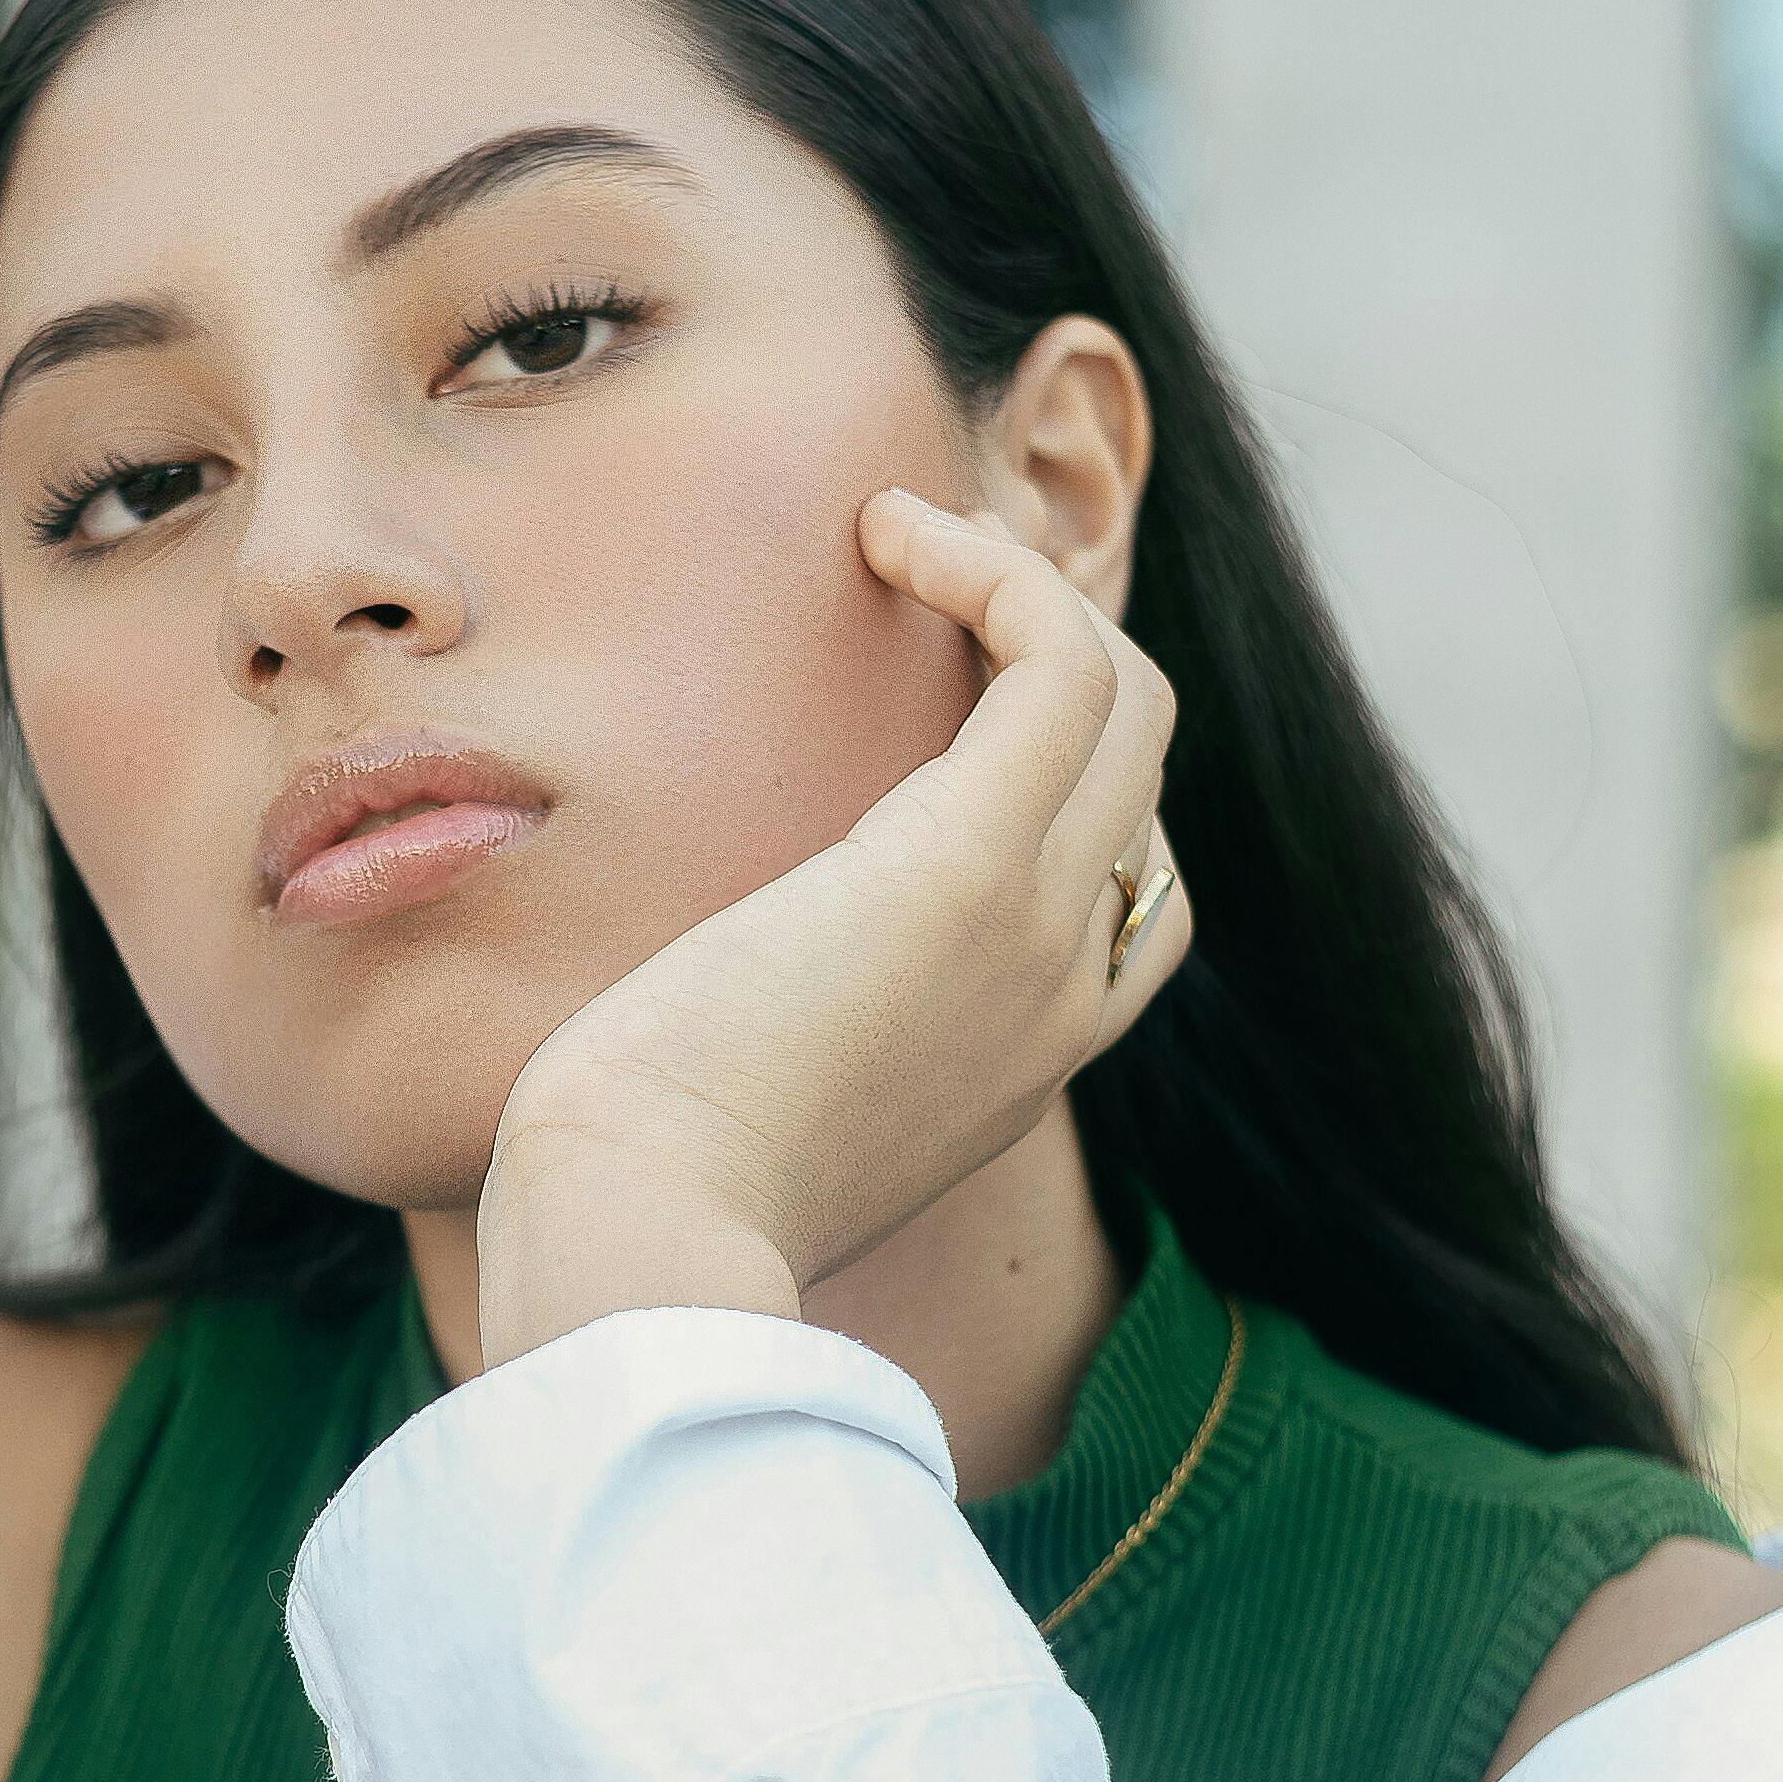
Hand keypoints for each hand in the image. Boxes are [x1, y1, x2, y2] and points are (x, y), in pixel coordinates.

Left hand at [476, 495, 1190, 1360]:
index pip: (1132, 896)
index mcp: (1022, 1064)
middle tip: (924, 581)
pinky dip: (999, 575)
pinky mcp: (966, 865)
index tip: (936, 702)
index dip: (1066, 780)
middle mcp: (1062, 995)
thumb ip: (793, 1054)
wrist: (642, 1244)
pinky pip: (1063, 661)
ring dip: (1025, 589)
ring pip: (1125, 698)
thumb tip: (712, 1021)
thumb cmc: (645, 1193)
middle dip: (1054, 654)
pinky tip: (888, 537)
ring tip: (905, 540)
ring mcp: (1035, 928)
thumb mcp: (756, 1123)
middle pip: (1140, 772)